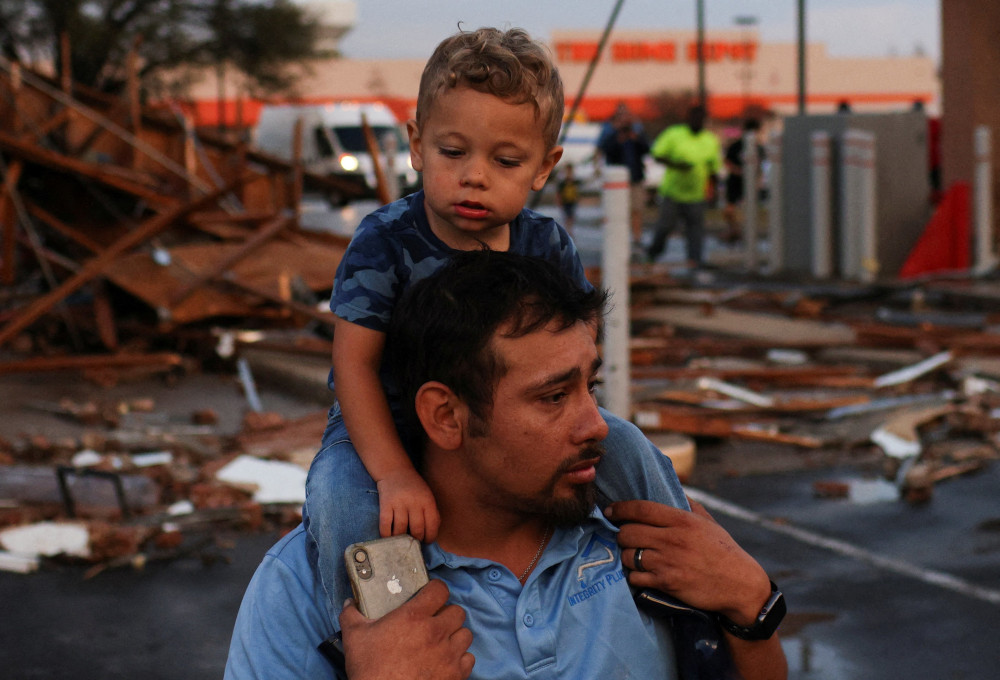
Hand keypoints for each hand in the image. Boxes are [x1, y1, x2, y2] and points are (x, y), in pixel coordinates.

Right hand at [340, 580, 474, 679]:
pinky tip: (447, 662)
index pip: (440, 589)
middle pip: (457, 611)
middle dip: (447, 614)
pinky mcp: (455, 674)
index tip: (429, 595)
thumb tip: (349, 603)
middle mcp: (436, 631)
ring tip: (442, 642)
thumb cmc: (370, 669)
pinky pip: (468, 659)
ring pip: (465, 634)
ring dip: (455, 635)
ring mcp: (448, 654)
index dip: (435, 590)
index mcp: (415, 616)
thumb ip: (351, 616)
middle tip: (434, 622)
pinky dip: (460, 659)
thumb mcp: (354, 638)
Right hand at [377, 468, 441, 541]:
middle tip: (414, 541)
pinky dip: (387, 534)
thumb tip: (432, 533)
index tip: (427, 541)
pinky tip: (389, 537)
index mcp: (427, 500)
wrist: (395, 471)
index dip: (430, 536)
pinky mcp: (385, 504)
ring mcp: (399, 503)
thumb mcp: (427, 496)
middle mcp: (414, 502)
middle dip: (416, 539)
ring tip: (402, 540)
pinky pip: (385, 525)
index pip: (432, 524)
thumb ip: (432, 512)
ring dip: (401, 539)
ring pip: (401, 529)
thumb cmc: (414, 487)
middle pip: (417, 529)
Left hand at [605, 498, 771, 625]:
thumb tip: (672, 488)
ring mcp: (667, 562)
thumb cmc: (723, 550)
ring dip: (627, 556)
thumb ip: (688, 504)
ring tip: (633, 556)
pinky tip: (642, 573)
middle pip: (627, 532)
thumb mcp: (708, 522)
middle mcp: (672, 539)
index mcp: (682, 520)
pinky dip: (635, 576)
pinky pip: (635, 577)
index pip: (640, 508)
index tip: (610, 511)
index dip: (620, 508)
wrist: (739, 585)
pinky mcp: (666, 583)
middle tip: (625, 537)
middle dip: (621, 535)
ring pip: (628, 555)